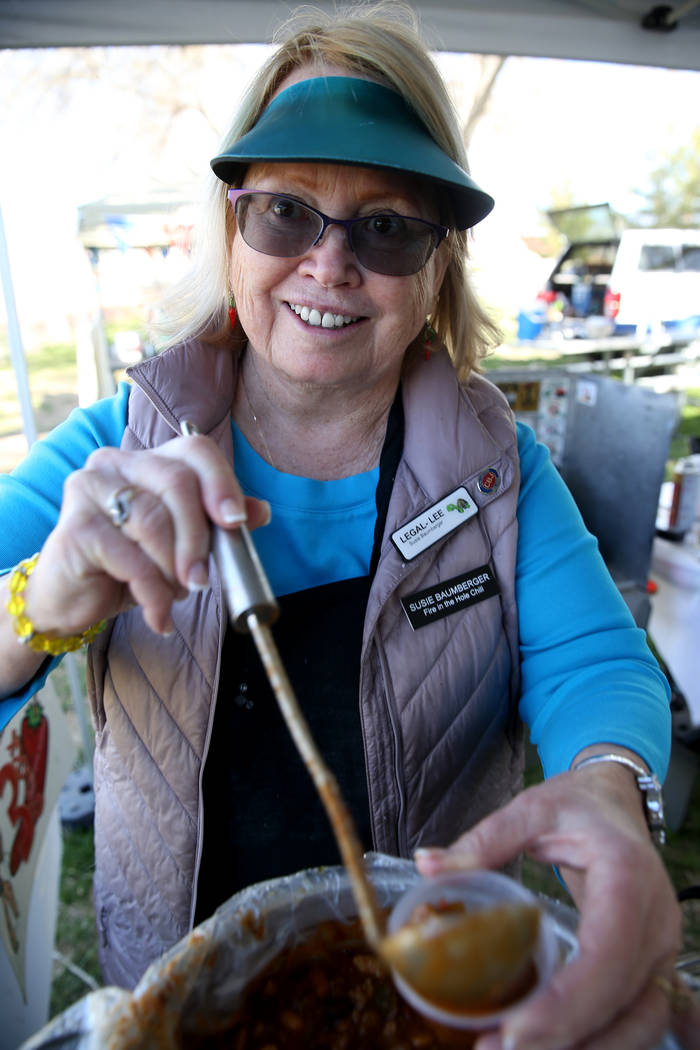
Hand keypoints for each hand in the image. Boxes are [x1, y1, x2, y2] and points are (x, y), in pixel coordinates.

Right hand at [19, 433, 269, 637]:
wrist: (71, 600)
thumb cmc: (129, 566)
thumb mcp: (181, 546)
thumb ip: (218, 525)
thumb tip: (262, 511)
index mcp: (149, 460)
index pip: (195, 450)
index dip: (222, 483)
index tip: (236, 523)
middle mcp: (116, 463)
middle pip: (177, 482)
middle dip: (199, 536)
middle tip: (202, 579)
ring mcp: (90, 488)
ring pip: (154, 520)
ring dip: (174, 569)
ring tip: (174, 595)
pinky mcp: (75, 526)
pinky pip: (131, 559)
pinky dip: (153, 594)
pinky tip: (158, 615)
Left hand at [415, 766, 682, 1049]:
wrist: (618, 803)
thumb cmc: (580, 806)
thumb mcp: (533, 810)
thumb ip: (484, 840)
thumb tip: (427, 864)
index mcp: (628, 878)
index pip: (608, 955)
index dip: (568, 1002)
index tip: (516, 1030)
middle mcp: (655, 923)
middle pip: (624, 1004)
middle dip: (565, 1040)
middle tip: (498, 1049)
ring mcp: (659, 950)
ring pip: (639, 1025)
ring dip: (582, 1048)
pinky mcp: (650, 968)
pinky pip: (634, 1020)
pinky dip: (593, 1040)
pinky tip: (544, 1042)